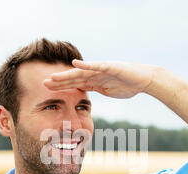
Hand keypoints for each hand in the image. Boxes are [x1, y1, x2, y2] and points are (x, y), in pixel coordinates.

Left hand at [43, 59, 159, 98]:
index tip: (47, 89)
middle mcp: (95, 73)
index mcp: (94, 80)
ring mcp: (101, 69)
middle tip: (43, 83)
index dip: (61, 86)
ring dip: (66, 74)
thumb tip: (87, 95)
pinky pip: (96, 66)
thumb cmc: (128, 85)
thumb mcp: (108, 91)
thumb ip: (97, 90)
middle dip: (58, 81)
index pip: (74, 83)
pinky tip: (75, 63)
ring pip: (81, 72)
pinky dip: (86, 65)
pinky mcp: (110, 66)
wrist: (144, 80)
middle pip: (73, 77)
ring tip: (53, 76)